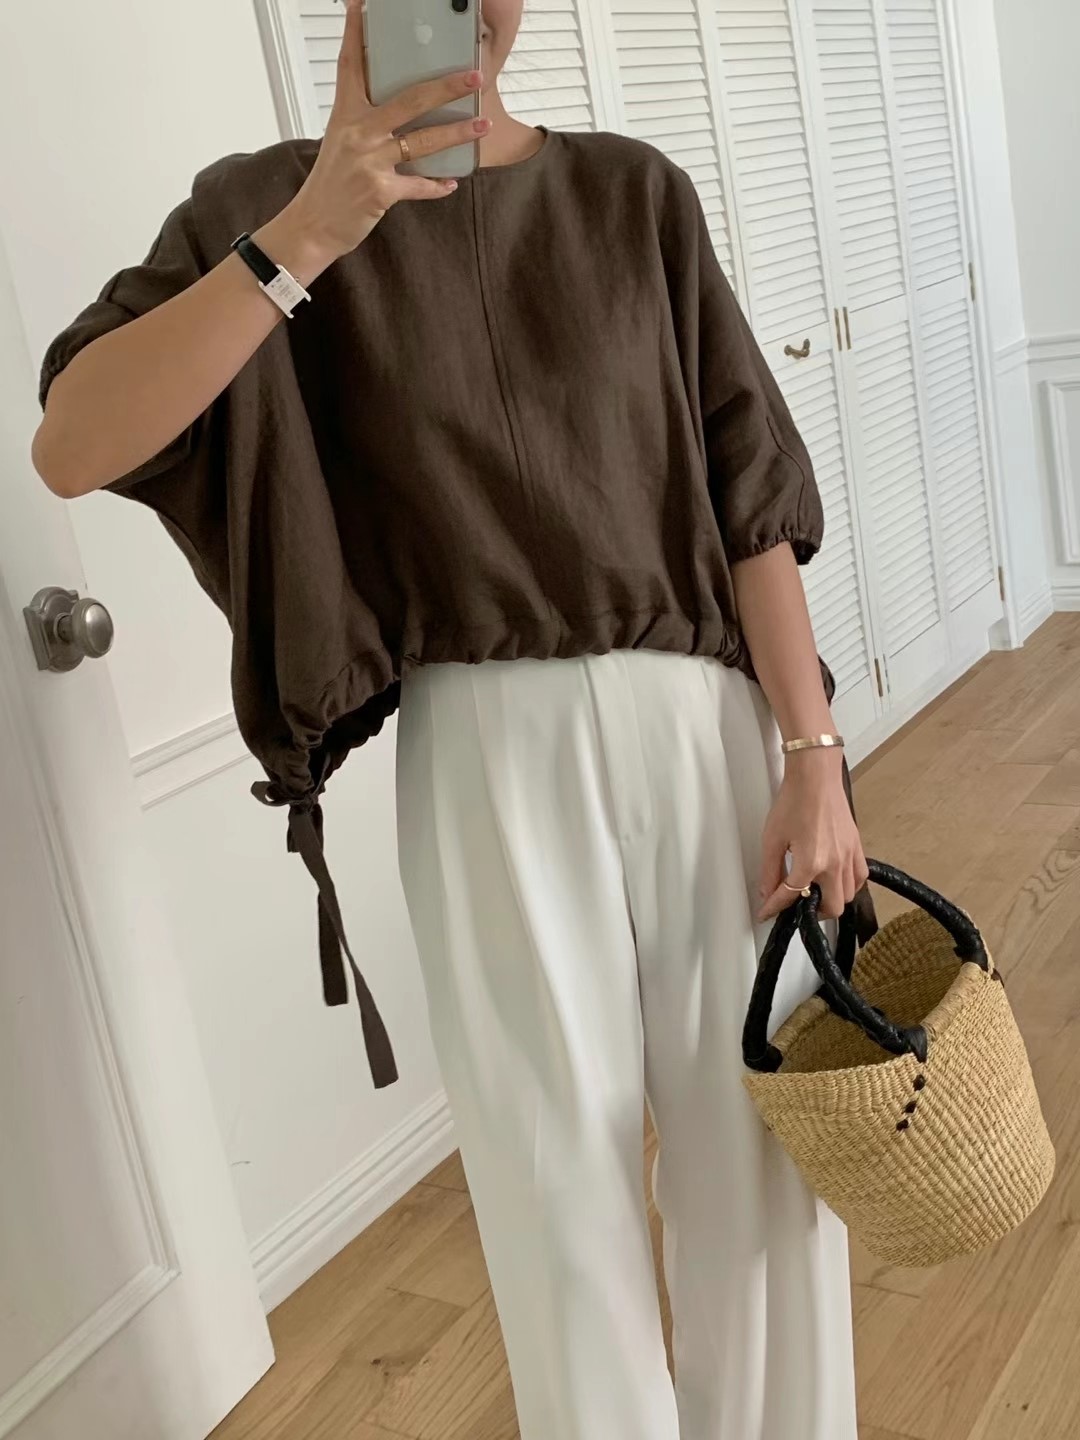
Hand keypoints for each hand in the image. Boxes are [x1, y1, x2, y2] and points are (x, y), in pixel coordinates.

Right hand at [282, 0, 488, 264]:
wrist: (313, 224)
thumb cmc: (331, 183)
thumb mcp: (341, 142)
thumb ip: (367, 122)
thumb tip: (402, 109)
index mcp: (346, 114)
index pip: (351, 64)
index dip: (356, 32)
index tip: (363, 5)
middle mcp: (358, 132)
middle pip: (409, 99)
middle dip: (446, 86)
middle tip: (474, 76)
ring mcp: (369, 161)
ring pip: (423, 141)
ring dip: (457, 133)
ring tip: (482, 125)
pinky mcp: (380, 191)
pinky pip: (418, 185)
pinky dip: (437, 186)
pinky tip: (451, 183)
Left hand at [757, 749, 868, 920]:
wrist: (815, 777)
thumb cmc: (795, 800)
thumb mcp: (772, 838)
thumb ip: (770, 870)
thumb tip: (768, 891)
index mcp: (811, 863)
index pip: (791, 896)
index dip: (774, 907)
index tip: (766, 912)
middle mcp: (834, 864)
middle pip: (831, 907)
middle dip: (813, 913)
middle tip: (796, 905)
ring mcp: (849, 856)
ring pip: (848, 895)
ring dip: (832, 900)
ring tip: (815, 893)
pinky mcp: (857, 846)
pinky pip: (860, 878)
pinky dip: (849, 885)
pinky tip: (836, 880)